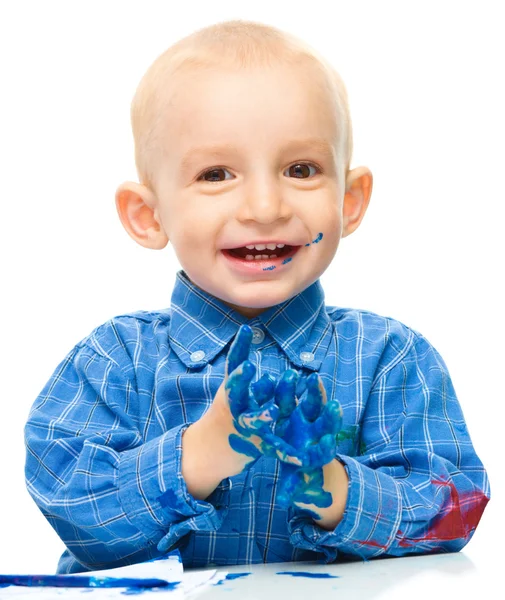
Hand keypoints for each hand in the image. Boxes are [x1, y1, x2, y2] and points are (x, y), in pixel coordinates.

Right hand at [219, 324, 280, 462]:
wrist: (210, 450)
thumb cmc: (228, 413)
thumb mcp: (234, 392)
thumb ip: (250, 377)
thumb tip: (258, 351)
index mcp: (231, 390)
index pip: (233, 365)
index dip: (239, 347)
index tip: (246, 329)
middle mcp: (234, 406)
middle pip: (236, 392)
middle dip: (241, 380)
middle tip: (248, 367)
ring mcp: (243, 426)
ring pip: (252, 420)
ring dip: (262, 416)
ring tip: (272, 412)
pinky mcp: (256, 445)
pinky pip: (273, 448)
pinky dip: (287, 453)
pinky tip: (300, 457)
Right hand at [269, 372, 343, 508]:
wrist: (298, 456)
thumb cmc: (298, 474)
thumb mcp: (294, 483)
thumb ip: (291, 489)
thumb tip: (283, 503)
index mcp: (315, 455)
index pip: (323, 452)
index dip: (325, 448)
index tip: (328, 443)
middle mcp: (317, 436)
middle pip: (326, 426)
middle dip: (330, 417)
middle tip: (334, 406)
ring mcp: (312, 421)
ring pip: (316, 406)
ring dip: (316, 394)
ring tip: (314, 379)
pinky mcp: (302, 411)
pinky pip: (305, 397)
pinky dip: (306, 388)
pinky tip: (302, 374)